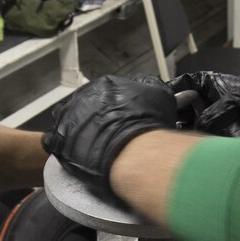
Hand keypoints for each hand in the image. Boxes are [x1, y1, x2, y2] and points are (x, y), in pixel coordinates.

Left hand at [42, 76, 177, 183]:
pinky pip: (56, 142)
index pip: (110, 93)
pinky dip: (66, 148)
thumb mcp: (162, 99)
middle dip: (98, 120)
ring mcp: (68, 117)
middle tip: (111, 136)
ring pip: (71, 121)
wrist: (130, 152)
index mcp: (107, 84)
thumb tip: (183, 94)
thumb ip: (162, 94)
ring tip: (94, 147)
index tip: (126, 121)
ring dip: (80, 131)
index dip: (119, 109)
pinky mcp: (59, 139)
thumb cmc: (147, 124)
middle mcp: (83, 95)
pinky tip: (79, 156)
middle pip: (89, 107)